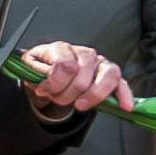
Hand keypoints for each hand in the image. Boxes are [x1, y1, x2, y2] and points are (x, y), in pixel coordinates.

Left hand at [13, 45, 132, 121]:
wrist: (49, 72)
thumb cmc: (43, 71)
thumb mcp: (31, 70)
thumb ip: (36, 74)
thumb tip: (44, 83)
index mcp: (62, 48)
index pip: (66, 66)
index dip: (54, 83)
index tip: (44, 90)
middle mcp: (84, 53)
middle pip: (83, 77)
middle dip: (68, 95)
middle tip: (58, 98)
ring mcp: (99, 63)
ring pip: (108, 75)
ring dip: (93, 95)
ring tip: (81, 105)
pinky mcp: (109, 74)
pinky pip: (121, 82)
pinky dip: (124, 95)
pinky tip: (125, 106)